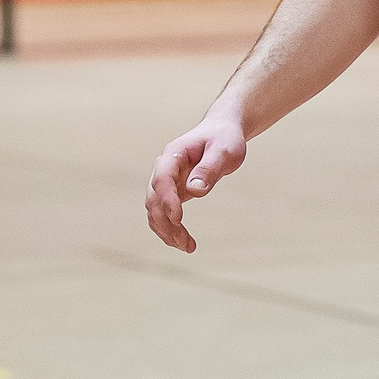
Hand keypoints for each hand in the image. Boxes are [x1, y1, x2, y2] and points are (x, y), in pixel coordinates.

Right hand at [145, 114, 247, 252]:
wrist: (221, 132)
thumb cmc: (224, 139)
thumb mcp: (224, 150)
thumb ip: (209, 169)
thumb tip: (195, 191)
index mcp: (173, 154)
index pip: (163, 179)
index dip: (167, 200)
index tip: (178, 219)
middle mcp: (163, 168)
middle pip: (154, 199)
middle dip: (167, 223)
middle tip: (187, 244)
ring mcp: (164, 181)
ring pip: (154, 210)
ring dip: (166, 231)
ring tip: (188, 247)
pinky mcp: (171, 192)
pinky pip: (162, 213)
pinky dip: (169, 229)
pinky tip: (183, 242)